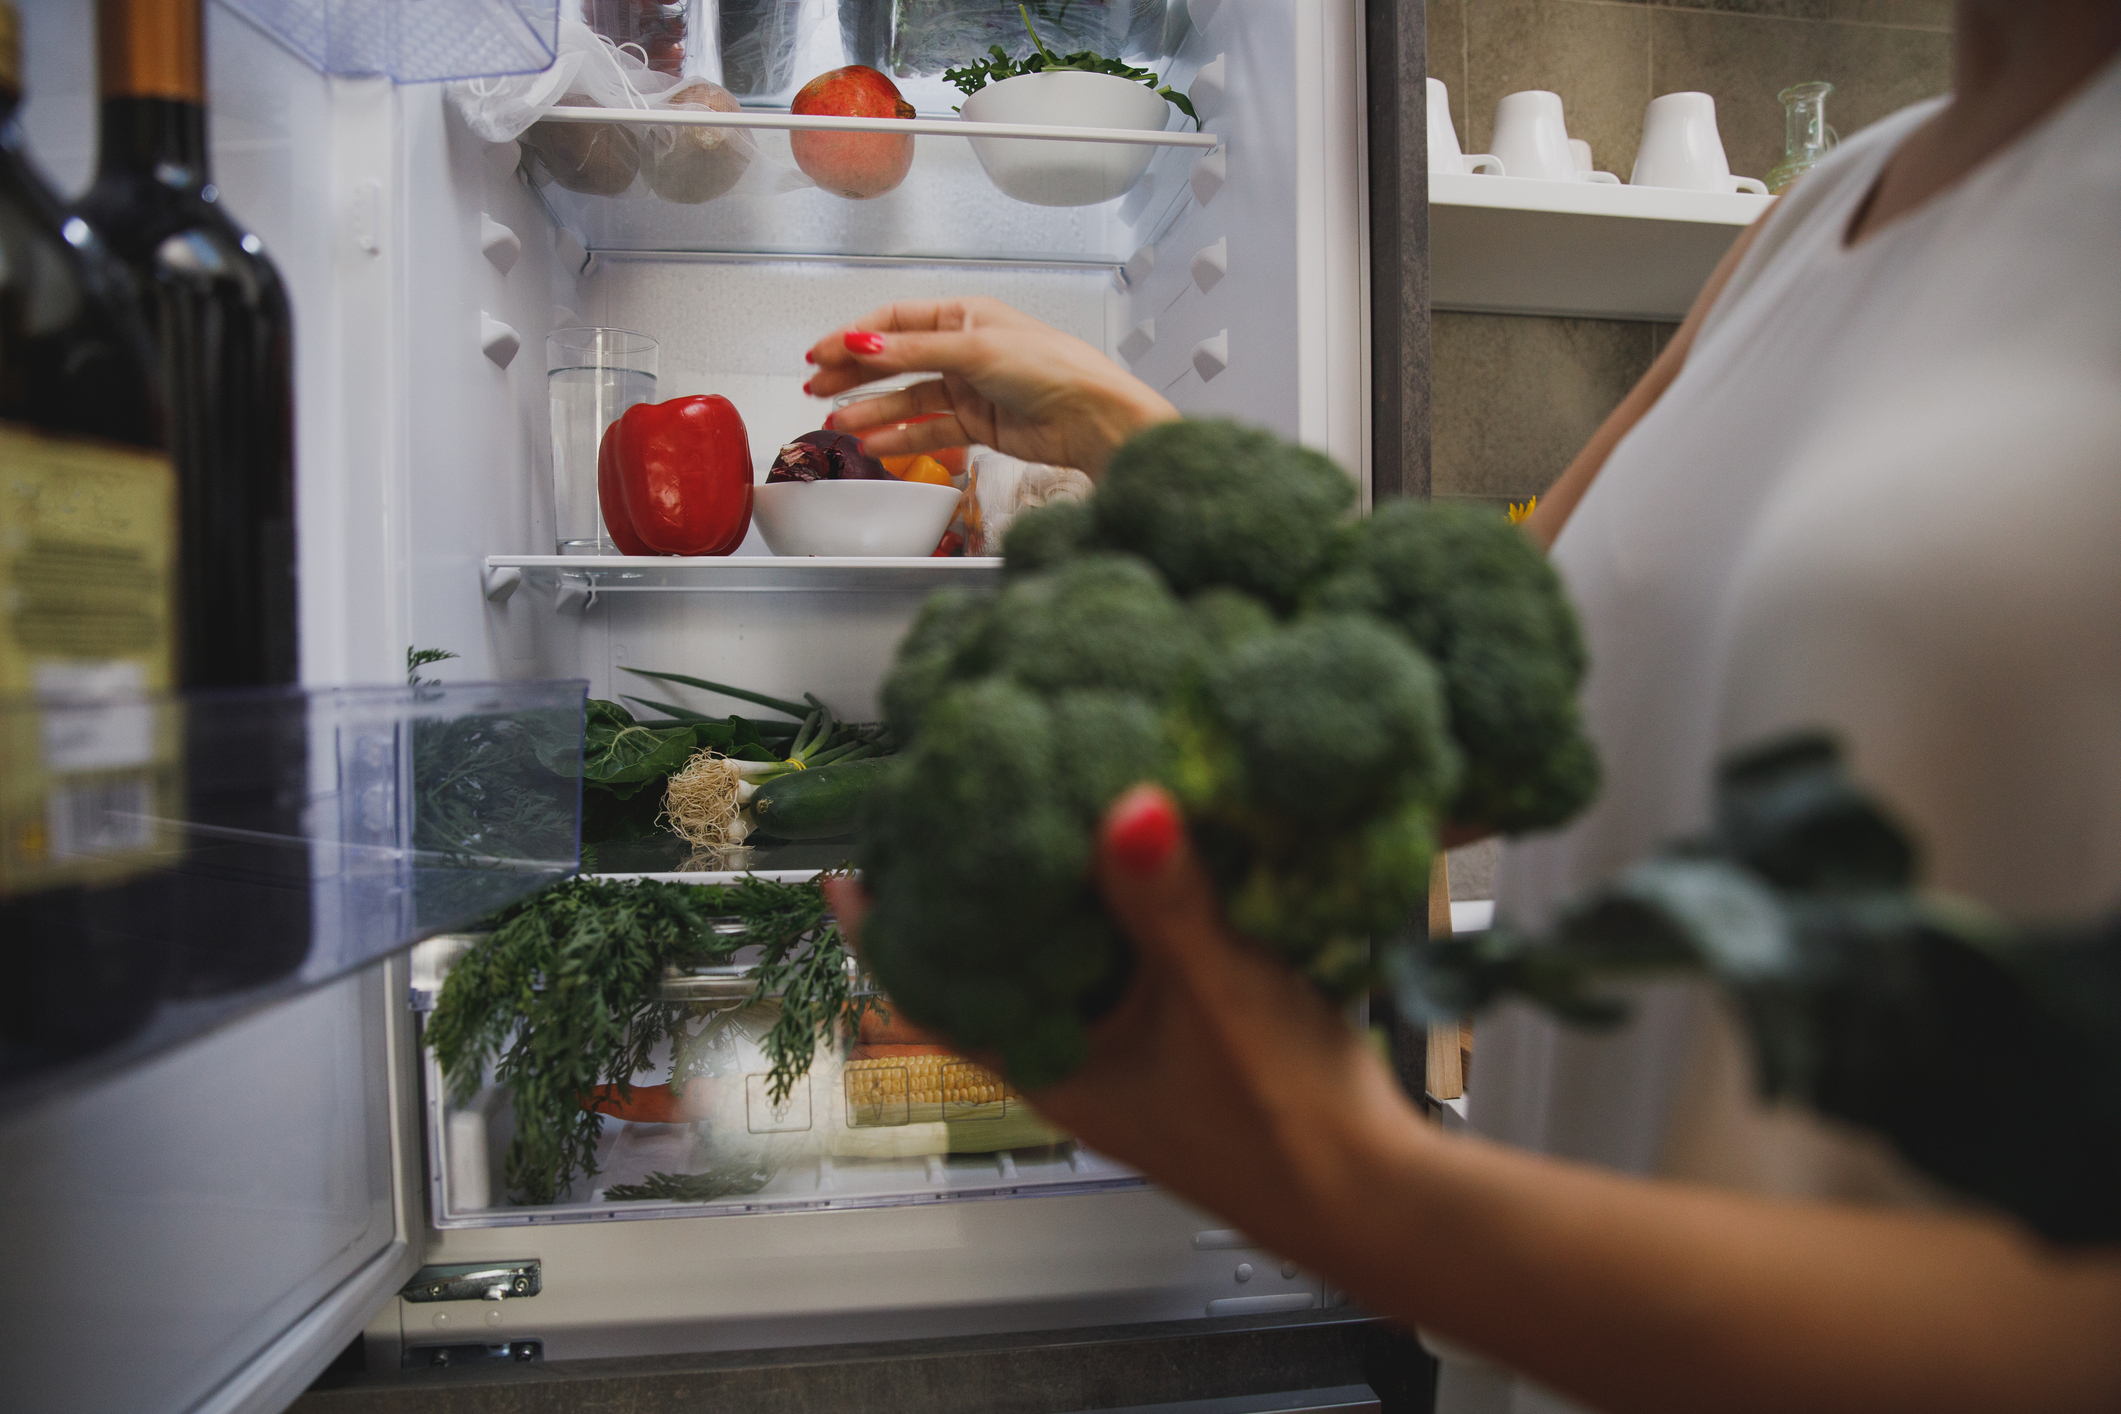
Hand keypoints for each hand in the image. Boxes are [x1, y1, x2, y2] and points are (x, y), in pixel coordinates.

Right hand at [801, 298, 1178, 475]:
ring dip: (872, 411)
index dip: (855, 337)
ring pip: (907, 399)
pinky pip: (928, 430)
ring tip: (838, 425)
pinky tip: (875, 443)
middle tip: (817, 389)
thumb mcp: (973, 350)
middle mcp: (964, 349)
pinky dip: (900, 437)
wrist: (1090, 417)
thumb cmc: (1050, 367)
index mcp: (965, 315)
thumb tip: (860, 343)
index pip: (895, 321)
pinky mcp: (977, 424)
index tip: (822, 353)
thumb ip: (911, 351)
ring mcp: (969, 388)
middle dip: (854, 375)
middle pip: (895, 361)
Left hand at [824, 785, 1429, 1283]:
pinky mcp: (1192, 1039)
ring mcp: (1137, 1052)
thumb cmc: (1288, 1126)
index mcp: (1058, 1064)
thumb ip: (1167, 897)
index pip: (937, 991)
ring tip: (1042, 807)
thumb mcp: (1219, 992)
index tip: (845, 870)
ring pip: (1068, 960)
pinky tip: (1148, 854)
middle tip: (951, 804)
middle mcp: (1084, 1060)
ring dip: (1055, 896)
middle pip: (997, 964)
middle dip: (974, 891)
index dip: (888, 932)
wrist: (1382, 1200)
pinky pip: (1132, 962)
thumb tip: (1124, 805)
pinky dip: (1124, 910)